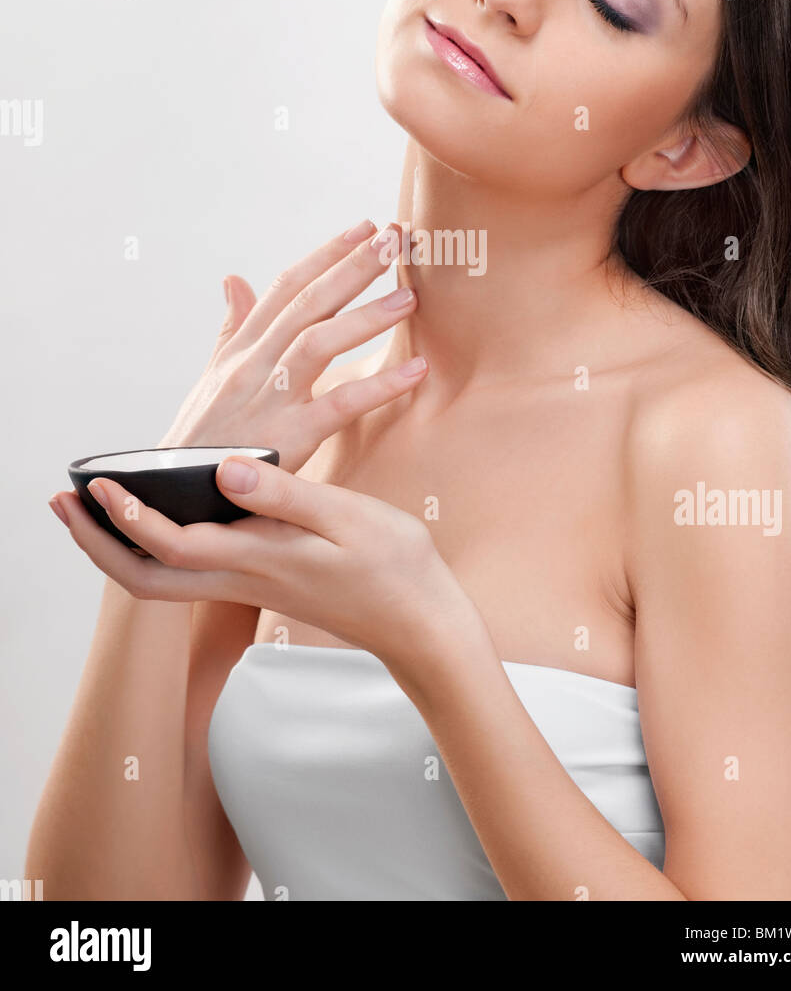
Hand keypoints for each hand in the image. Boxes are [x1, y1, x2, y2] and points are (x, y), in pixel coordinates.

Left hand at [50, 456, 480, 671]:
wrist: (420, 624)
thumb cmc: (395, 570)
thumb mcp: (349, 519)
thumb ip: (286, 495)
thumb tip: (225, 471)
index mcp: (258, 560)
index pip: (171, 545)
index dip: (128, 516)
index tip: (99, 482)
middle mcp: (241, 577)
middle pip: (145, 576)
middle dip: (97, 543)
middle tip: (64, 503)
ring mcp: (247, 583)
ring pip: (161, 575)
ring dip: (120, 542)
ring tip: (99, 500)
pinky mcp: (259, 578)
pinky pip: (189, 564)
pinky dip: (159, 539)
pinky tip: (168, 505)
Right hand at [158, 218, 426, 472]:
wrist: (171, 499)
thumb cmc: (201, 440)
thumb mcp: (211, 379)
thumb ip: (231, 328)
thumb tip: (235, 278)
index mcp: (240, 348)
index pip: (286, 288)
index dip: (326, 254)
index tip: (363, 226)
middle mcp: (251, 365)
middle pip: (307, 303)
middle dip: (353, 266)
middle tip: (395, 236)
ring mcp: (268, 400)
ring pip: (319, 342)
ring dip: (367, 316)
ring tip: (411, 295)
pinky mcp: (286, 439)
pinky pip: (339, 405)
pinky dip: (380, 386)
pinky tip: (416, 370)